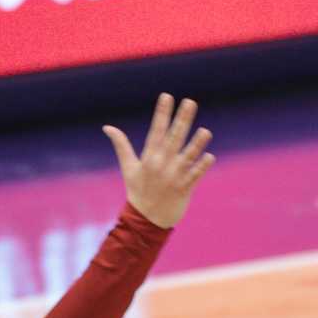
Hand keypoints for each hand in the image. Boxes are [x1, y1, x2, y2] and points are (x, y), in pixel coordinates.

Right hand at [103, 93, 214, 229]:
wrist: (145, 221)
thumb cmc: (137, 191)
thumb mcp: (128, 167)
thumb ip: (121, 145)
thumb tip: (107, 127)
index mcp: (149, 157)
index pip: (157, 130)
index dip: (162, 113)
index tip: (167, 96)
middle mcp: (162, 164)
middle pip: (174, 137)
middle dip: (182, 119)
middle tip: (190, 102)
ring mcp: (173, 176)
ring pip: (187, 156)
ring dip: (196, 143)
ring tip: (206, 131)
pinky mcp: (183, 188)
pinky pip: (194, 176)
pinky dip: (202, 167)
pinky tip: (210, 156)